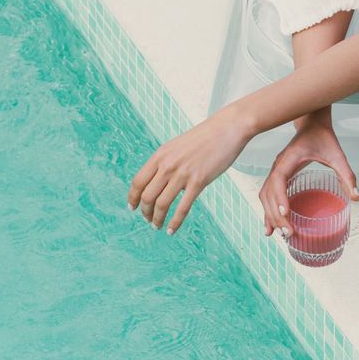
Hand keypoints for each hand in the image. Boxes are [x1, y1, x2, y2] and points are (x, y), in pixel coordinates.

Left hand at [127, 105, 253, 234]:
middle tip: (148, 219)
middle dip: (145, 211)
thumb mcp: (176, 146)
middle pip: (147, 195)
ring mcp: (182, 174)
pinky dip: (175, 222)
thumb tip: (155, 180)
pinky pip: (182, 207)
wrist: (226, 129)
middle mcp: (167, 165)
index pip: (138, 181)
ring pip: (162, 203)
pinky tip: (171, 230)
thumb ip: (164, 162)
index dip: (133, 197)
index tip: (132, 207)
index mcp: (160, 156)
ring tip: (157, 226)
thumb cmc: (203, 138)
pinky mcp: (198, 181)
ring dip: (157, 218)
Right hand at [259, 110, 358, 237]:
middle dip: (275, 214)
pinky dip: (267, 209)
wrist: (311, 124)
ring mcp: (275, 171)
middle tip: (288, 232)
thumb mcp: (337, 155)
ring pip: (265, 196)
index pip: (278, 180)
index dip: (280, 197)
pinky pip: (268, 194)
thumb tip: (356, 197)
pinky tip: (271, 223)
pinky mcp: (277, 176)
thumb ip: (346, 175)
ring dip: (268, 214)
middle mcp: (277, 167)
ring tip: (274, 234)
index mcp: (288, 160)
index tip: (286, 213)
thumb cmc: (322, 138)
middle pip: (269, 193)